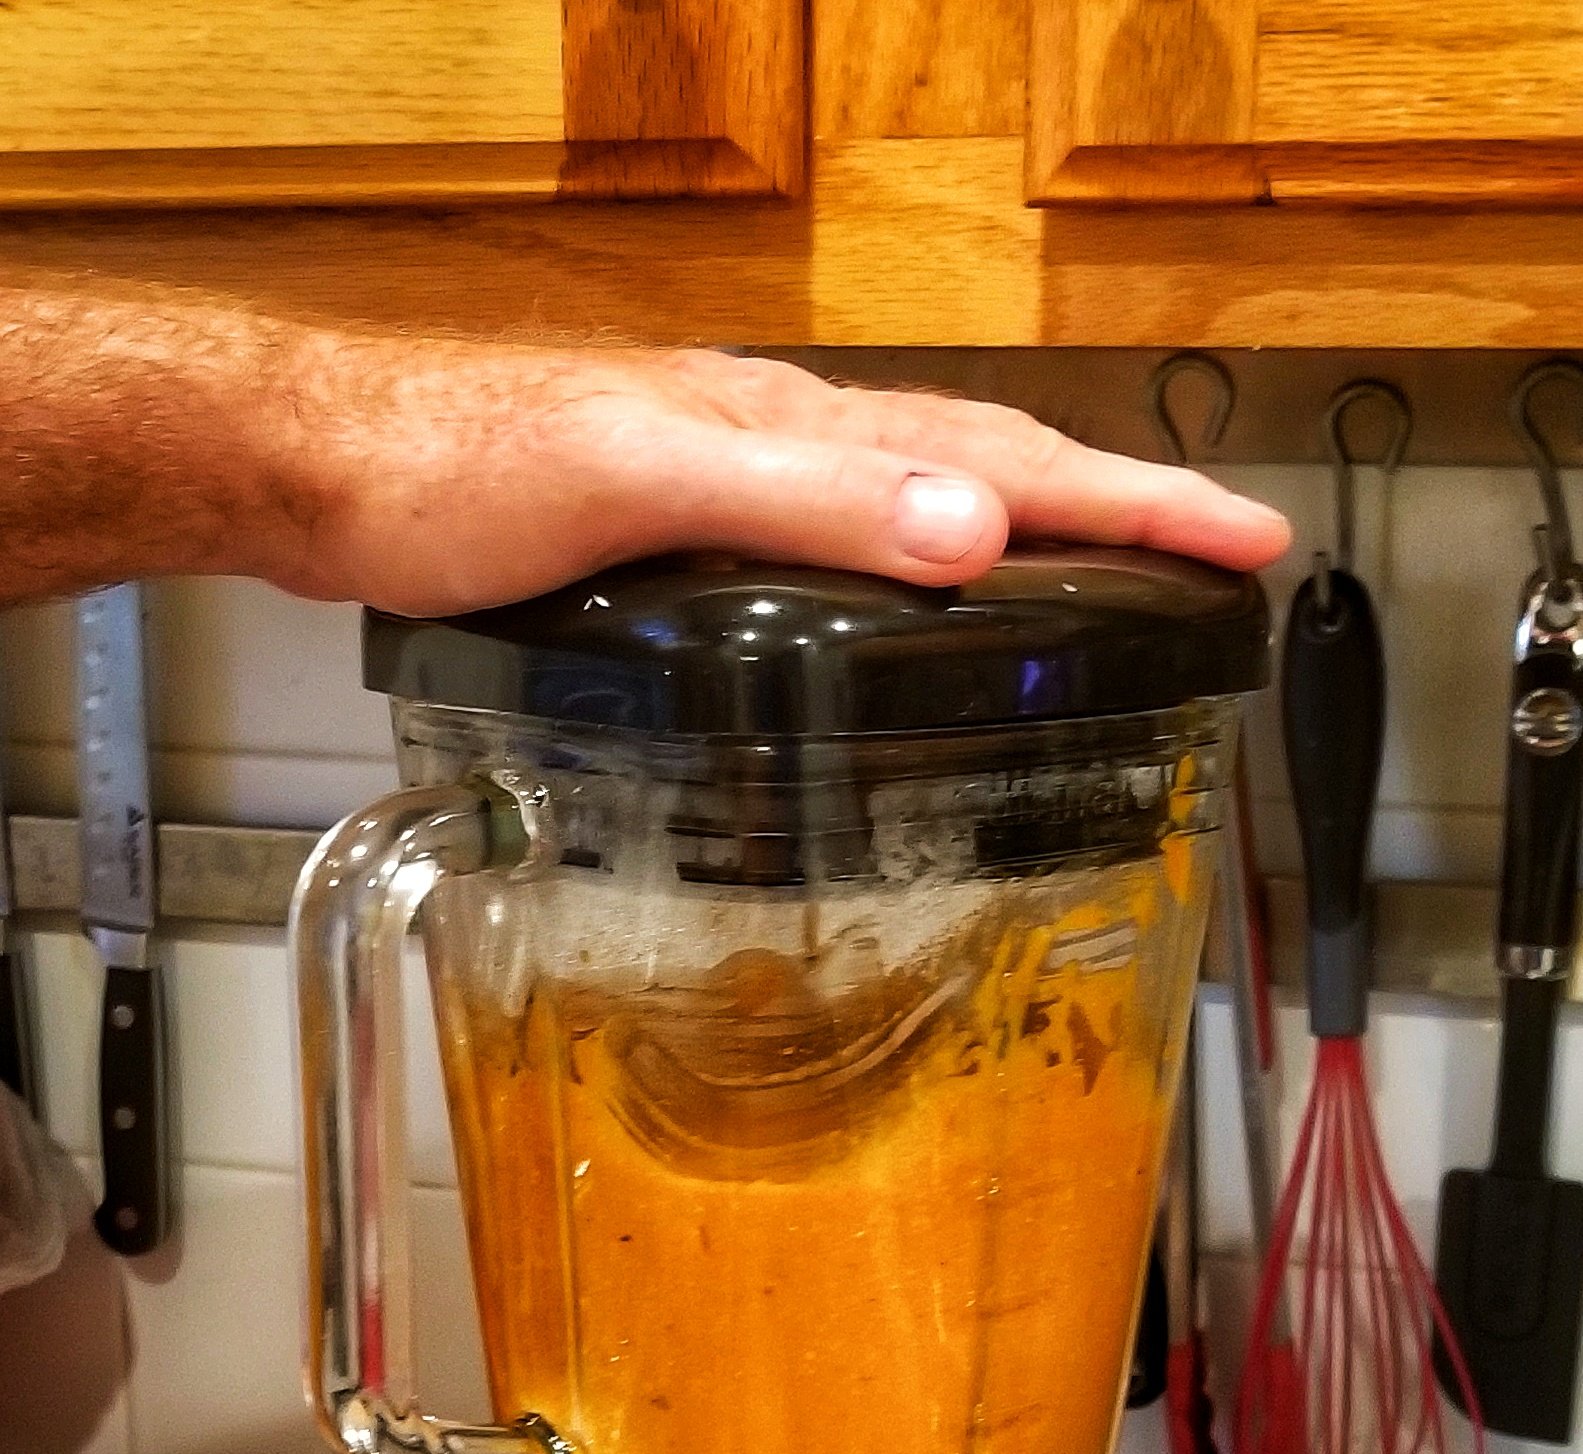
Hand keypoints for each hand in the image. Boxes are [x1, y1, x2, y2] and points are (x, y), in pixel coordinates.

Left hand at [278, 340, 1290, 612]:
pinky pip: (850, 524)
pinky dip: (926, 549)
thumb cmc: (452, 468)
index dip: (1133, 508)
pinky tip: (914, 592)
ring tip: (1120, 565)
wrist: (327, 464)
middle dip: (1121, 512)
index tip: (1242, 543)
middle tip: (1226, 557)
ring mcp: (737, 473)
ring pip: (926, 487)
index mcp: (796, 431)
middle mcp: (781, 441)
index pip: (1005, 464)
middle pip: (989, 464)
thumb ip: (800, 508)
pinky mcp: (685, 516)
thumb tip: (970, 536)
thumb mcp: (635, 485)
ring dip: (1038, 524)